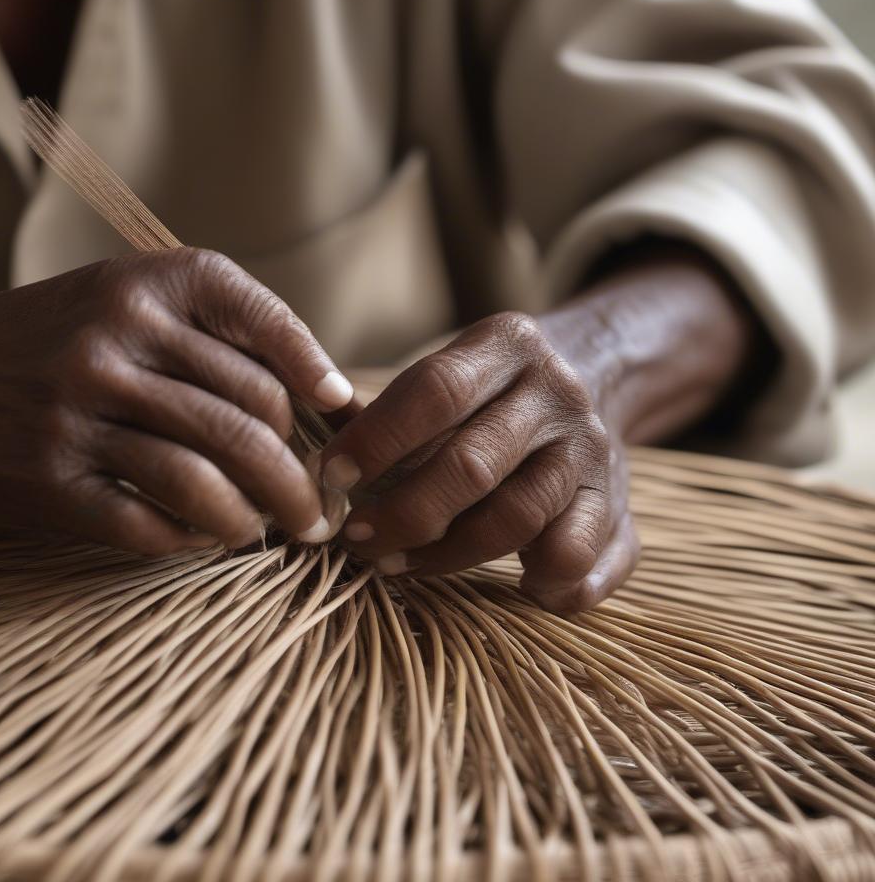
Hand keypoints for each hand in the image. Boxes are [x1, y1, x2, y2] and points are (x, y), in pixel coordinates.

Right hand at [0, 249, 353, 553]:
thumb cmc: (50, 337)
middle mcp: (115, 338)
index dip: (316, 370)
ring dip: (262, 516)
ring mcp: (80, 409)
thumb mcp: (122, 299)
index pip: (263, 323)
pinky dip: (197, 538)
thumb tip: (315, 397)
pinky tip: (212, 538)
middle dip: (303, 470)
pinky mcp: (51, 478)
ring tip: (280, 532)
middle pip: (252, 414)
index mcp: (145, 283)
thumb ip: (208, 333)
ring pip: (211, 475)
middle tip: (319, 503)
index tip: (341, 409)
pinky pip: (152, 521)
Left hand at [320, 311, 637, 612]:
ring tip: (398, 564)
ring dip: (447, 556)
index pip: (435, 390)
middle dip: (402, 513)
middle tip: (356, 540)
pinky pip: (578, 560)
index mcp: (509, 344)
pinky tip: (511, 585)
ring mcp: (593, 451)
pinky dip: (543, 586)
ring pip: (515, 517)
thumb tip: (312, 465)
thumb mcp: (451, 373)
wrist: (599, 376)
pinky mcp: (618, 507)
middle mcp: (558, 393)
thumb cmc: (489, 391)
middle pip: (471, 464)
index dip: (375, 440)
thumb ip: (387, 411)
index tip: (327, 477)